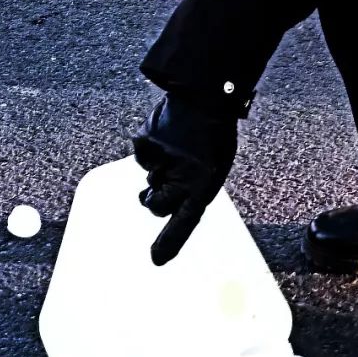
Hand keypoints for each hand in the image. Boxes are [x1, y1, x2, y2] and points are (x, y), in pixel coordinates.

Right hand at [132, 96, 236, 264]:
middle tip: (161, 185)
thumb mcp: (214, 165)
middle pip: (156, 205)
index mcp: (204, 184)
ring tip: (176, 148)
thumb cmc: (214, 134)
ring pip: (149, 179)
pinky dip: (150, 149)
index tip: (156, 260)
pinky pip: (142, 157)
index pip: (185, 221)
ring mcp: (163, 162)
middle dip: (154, 199)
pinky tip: (166, 136)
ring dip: (158, 169)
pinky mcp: (146, 145)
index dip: (170, 242)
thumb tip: (167, 201)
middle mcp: (183, 177)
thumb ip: (194, 186)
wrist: (206, 96)